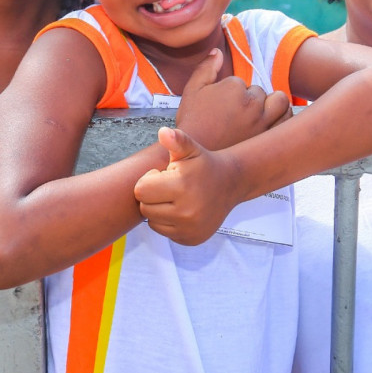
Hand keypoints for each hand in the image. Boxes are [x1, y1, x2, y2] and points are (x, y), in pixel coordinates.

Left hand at [134, 127, 240, 245]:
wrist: (230, 184)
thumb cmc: (204, 165)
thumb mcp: (190, 149)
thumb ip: (176, 140)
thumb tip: (164, 132)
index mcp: (182, 186)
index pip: (141, 190)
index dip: (148, 180)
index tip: (162, 174)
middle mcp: (186, 211)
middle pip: (144, 208)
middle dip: (152, 196)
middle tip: (169, 187)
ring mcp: (190, 228)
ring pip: (152, 222)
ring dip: (158, 210)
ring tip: (174, 198)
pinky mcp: (191, 239)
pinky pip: (164, 232)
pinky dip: (167, 222)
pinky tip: (181, 210)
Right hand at [175, 49, 291, 151]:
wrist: (194, 155)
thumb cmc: (192, 124)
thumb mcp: (192, 92)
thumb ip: (206, 69)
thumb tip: (217, 52)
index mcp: (234, 87)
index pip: (240, 83)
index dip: (230, 94)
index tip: (221, 109)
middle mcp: (252, 103)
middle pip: (260, 92)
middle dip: (250, 100)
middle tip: (236, 116)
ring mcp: (263, 121)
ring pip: (279, 101)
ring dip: (271, 105)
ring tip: (258, 115)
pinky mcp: (269, 137)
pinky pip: (286, 120)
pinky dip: (281, 118)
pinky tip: (270, 123)